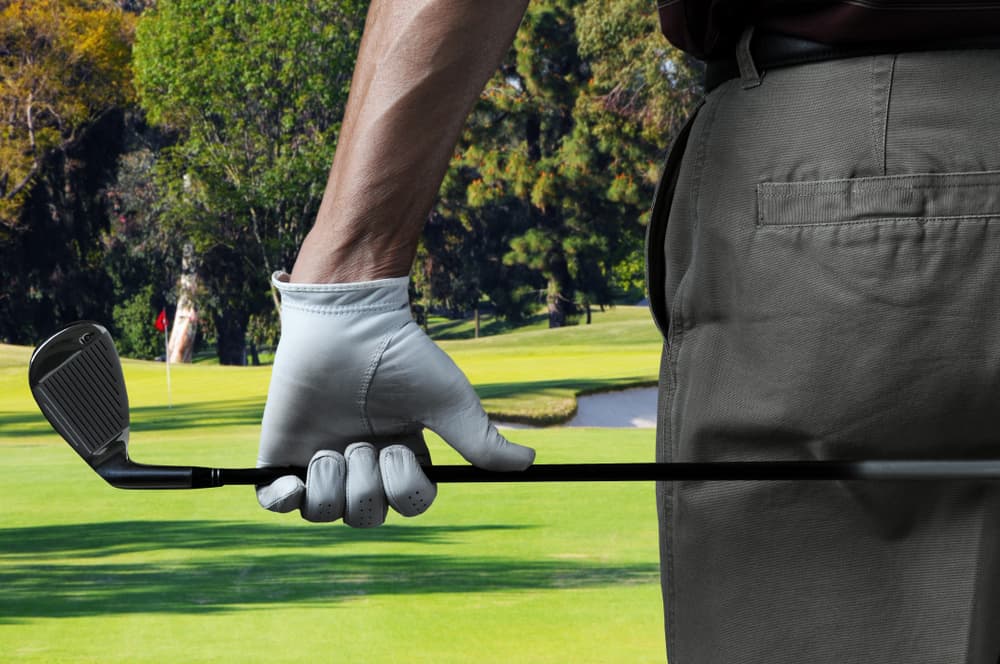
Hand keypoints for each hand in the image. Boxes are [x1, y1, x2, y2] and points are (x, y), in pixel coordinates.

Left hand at [255, 271, 534, 526]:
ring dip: (331, 486)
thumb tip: (530, 462)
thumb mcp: (448, 402)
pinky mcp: (280, 451)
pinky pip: (275, 502)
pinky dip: (283, 499)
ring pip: (324, 514)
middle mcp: (361, 463)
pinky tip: (294, 478)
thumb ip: (482, 440)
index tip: (398, 449)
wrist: (347, 322)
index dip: (405, 491)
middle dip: (367, 487)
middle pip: (366, 516)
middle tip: (364, 444)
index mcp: (400, 455)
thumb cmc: (401, 357)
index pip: (407, 504)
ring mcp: (320, 458)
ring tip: (329, 448)